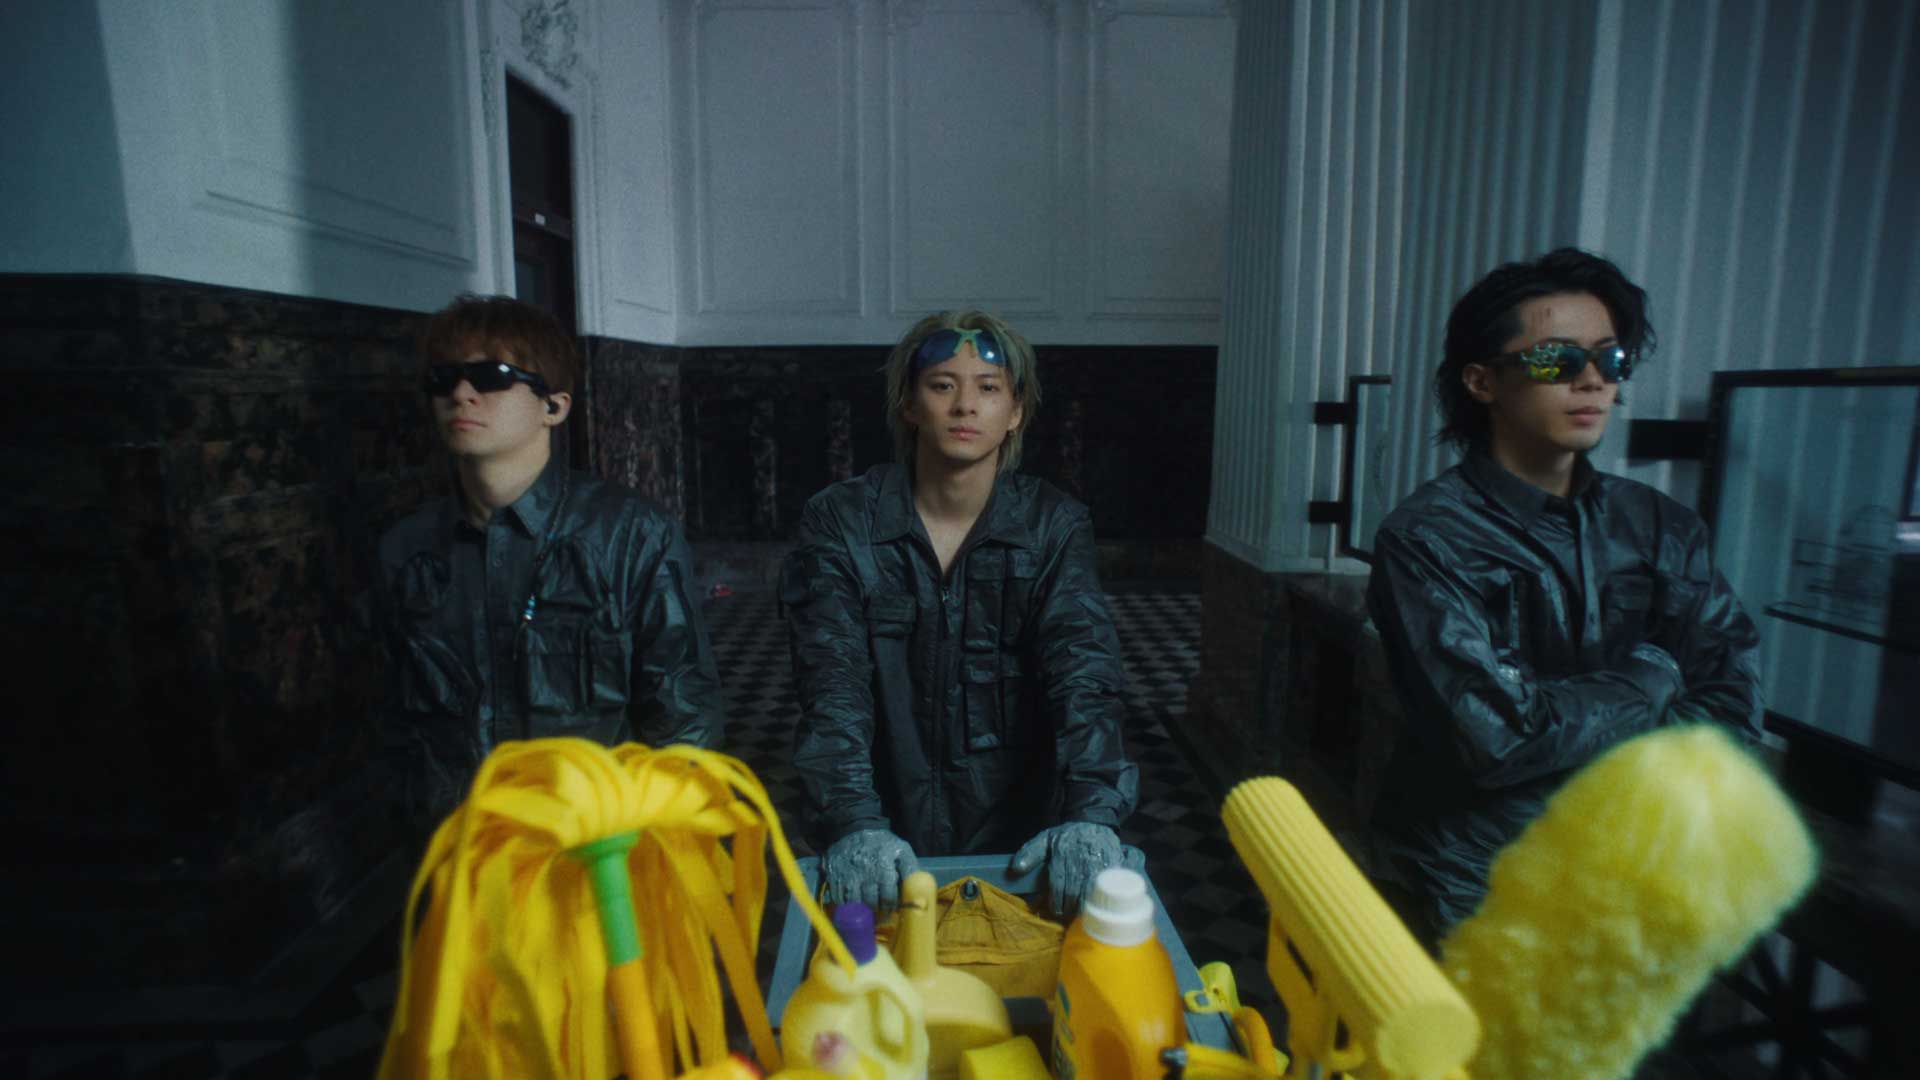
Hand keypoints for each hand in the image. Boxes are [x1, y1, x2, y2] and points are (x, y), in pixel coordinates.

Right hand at [820, 828, 917, 909]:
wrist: (853, 829)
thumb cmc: (881, 843)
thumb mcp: (901, 850)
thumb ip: (910, 869)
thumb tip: (917, 889)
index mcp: (883, 867)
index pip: (889, 898)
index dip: (891, 907)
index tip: (892, 909)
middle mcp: (865, 874)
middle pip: (872, 904)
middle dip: (877, 910)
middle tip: (880, 911)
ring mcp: (848, 877)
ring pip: (855, 905)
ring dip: (861, 910)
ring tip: (866, 910)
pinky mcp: (834, 878)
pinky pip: (839, 900)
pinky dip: (846, 906)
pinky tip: (852, 904)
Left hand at [1009, 823, 1138, 915]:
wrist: (1094, 823)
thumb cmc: (1067, 836)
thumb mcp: (1045, 839)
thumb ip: (1030, 853)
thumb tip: (1016, 869)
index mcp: (1063, 851)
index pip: (1058, 883)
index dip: (1055, 900)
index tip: (1053, 909)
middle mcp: (1081, 857)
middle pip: (1074, 891)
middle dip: (1068, 907)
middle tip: (1065, 913)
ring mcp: (1100, 862)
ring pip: (1091, 893)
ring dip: (1083, 907)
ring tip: (1078, 914)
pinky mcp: (1115, 866)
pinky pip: (1108, 888)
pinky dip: (1101, 899)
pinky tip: (1096, 906)